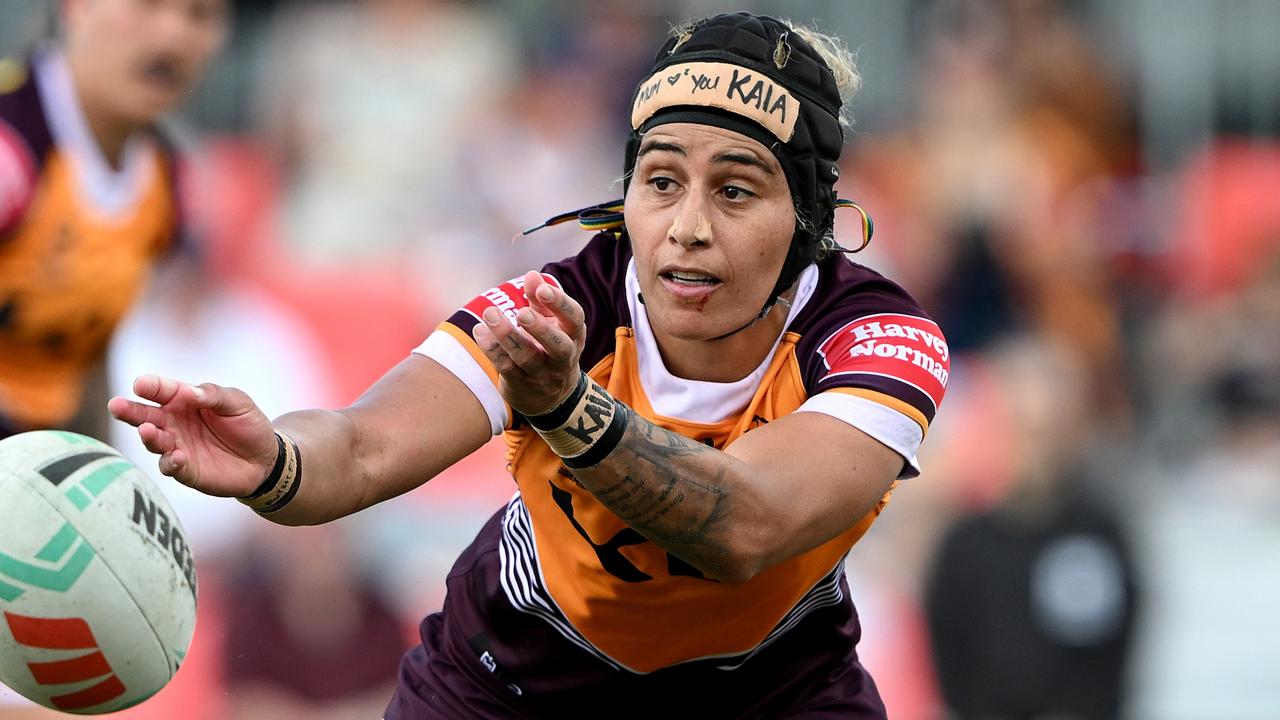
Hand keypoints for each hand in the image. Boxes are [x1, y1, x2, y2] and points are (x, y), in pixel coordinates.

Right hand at [107, 375, 278, 496]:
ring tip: (146, 430)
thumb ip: (213, 395)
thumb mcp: (237, 402)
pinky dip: (171, 462)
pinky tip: (176, 457)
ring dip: (149, 436)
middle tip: (116, 405)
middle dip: (130, 411)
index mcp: (184, 400)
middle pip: (146, 415)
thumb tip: (189, 392)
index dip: (151, 386)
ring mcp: (176, 446)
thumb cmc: (247, 424)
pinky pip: (171, 466)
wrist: (264, 458)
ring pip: (154, 441)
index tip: (140, 384)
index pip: (162, 390)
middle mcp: (174, 423)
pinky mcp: (185, 470)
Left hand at [472, 271, 586, 415]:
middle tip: (522, 313)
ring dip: (507, 336)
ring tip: (490, 313)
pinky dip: (492, 349)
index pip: (574, 319)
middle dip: (541, 329)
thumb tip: (532, 275)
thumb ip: (540, 299)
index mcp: (573, 336)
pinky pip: (505, 367)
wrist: (549, 396)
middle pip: (558, 346)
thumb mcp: (551, 322)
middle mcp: (562, 358)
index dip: (560, 304)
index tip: (542, 289)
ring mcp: (542, 375)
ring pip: (527, 358)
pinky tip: (480, 331)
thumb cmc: (549, 346)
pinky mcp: (520, 385)